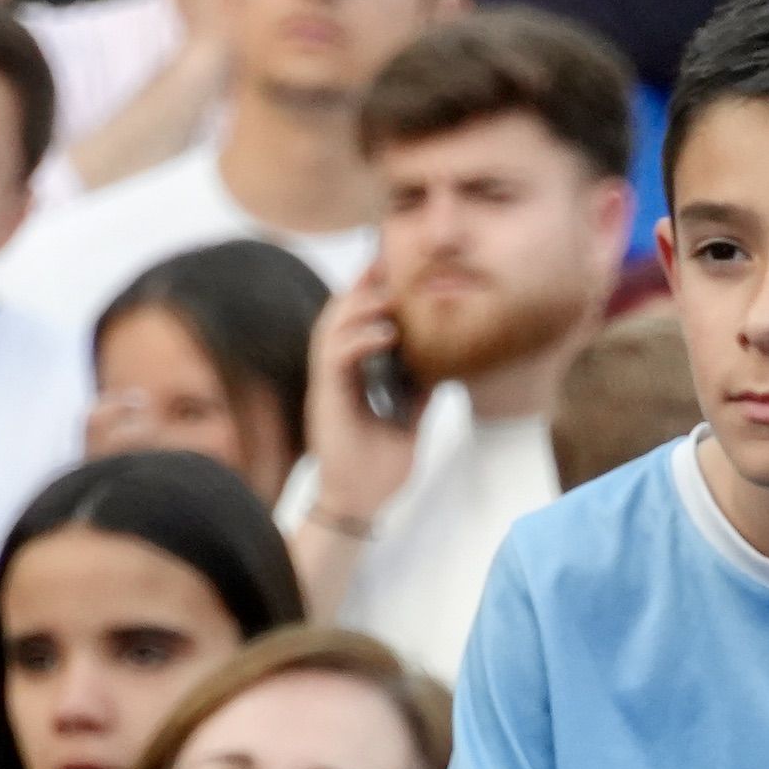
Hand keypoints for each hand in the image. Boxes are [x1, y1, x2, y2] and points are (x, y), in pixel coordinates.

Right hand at [299, 261, 420, 531]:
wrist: (360, 506)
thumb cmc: (378, 469)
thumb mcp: (409, 423)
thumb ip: (418, 394)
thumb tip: (442, 368)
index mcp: (350, 377)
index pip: (354, 324)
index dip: (368, 294)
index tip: (390, 269)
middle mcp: (334, 376)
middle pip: (338, 315)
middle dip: (361, 286)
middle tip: (386, 262)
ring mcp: (327, 385)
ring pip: (330, 327)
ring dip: (358, 306)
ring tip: (389, 296)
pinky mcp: (326, 400)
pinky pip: (335, 357)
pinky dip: (359, 338)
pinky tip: (387, 334)